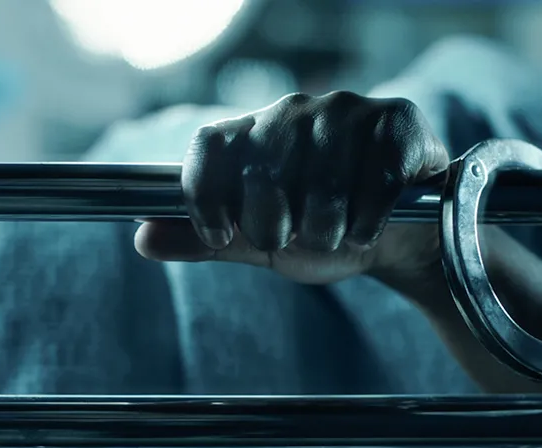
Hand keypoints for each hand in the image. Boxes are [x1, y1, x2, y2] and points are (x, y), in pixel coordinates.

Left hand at [134, 91, 448, 284]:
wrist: (399, 234)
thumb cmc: (324, 231)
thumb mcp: (260, 242)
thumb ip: (209, 239)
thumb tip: (143, 239)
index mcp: (254, 132)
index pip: (209, 146)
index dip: (205, 197)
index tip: (221, 234)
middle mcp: (296, 110)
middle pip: (263, 182)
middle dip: (280, 232)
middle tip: (303, 234)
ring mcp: (348, 112)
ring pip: (322, 195)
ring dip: (331, 234)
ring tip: (341, 229)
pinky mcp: (396, 123)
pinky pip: (371, 191)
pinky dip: (369, 226)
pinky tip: (373, 223)